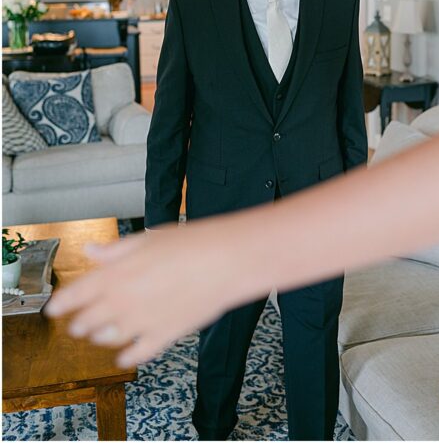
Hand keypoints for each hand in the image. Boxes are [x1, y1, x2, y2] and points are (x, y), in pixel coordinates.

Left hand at [44, 222, 244, 366]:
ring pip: (107, 339)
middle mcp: (122, 302)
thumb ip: (116, 250)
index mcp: (114, 275)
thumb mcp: (149, 238)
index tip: (54, 309)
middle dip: (79, 323)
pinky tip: (125, 354)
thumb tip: (92, 251)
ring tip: (102, 334)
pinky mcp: (163, 335)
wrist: (228, 260)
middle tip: (79, 324)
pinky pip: (137, 354)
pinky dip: (127, 356)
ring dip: (101, 337)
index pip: (73, 296)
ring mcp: (142, 322)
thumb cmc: (192, 243)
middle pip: (85, 322)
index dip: (60, 304)